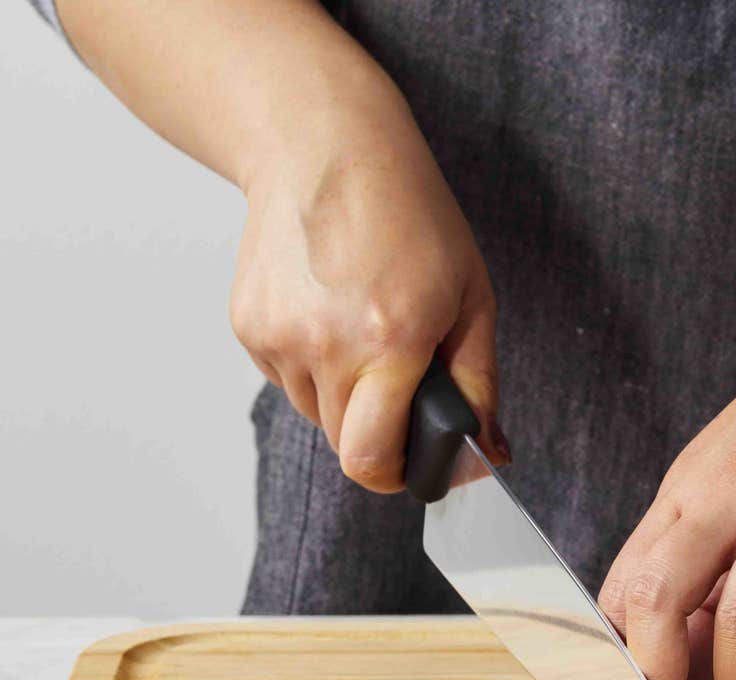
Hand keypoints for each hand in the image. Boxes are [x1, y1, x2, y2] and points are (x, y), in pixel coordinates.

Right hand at [230, 94, 506, 491]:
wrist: (325, 148)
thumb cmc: (410, 215)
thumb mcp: (471, 297)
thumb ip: (480, 386)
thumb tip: (487, 455)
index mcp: (391, 339)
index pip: (371, 459)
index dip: (395, 475)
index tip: (412, 467)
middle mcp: (326, 344)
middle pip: (345, 446)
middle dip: (378, 432)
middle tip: (401, 383)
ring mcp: (278, 335)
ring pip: (315, 413)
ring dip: (345, 396)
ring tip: (365, 331)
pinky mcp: (247, 325)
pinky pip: (286, 379)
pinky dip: (312, 365)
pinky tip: (330, 311)